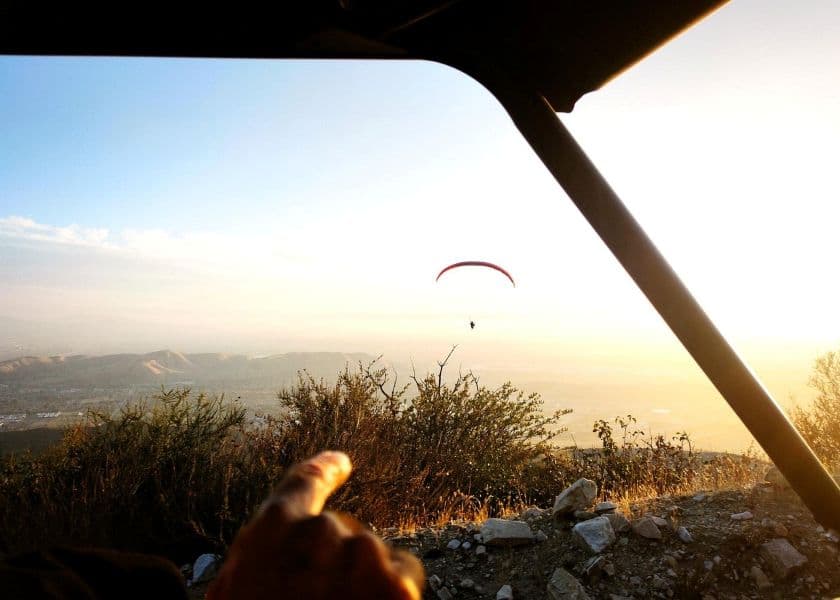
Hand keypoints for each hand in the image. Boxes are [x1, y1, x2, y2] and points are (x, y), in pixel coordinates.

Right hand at [207, 451, 423, 598]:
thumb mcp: (236, 599)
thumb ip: (250, 567)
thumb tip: (261, 563)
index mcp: (272, 531)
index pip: (303, 484)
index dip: (322, 470)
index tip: (340, 462)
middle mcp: (320, 532)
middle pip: (337, 532)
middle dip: (330, 562)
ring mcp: (363, 554)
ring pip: (370, 554)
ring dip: (360, 581)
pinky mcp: (398, 584)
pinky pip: (402, 574)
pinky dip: (391, 593)